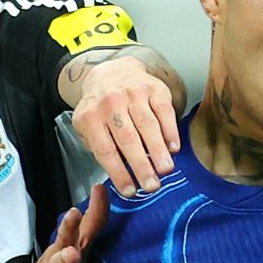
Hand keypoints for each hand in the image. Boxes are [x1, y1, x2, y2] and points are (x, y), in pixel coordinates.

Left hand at [71, 57, 179, 197]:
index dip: (118, 172)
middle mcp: (111, 103)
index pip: (105, 149)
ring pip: (147, 125)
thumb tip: (119, 174)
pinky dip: (170, 131)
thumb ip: (99, 147)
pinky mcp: (154, 88)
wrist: (112, 71)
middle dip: (141, 165)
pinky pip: (164, 111)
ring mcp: (133, 93)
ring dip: (158, 150)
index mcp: (91, 117)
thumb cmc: (101, 109)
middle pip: (128, 139)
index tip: (130, 191)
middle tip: (152, 186)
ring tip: (166, 170)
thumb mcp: (88, 126)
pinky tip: (174, 148)